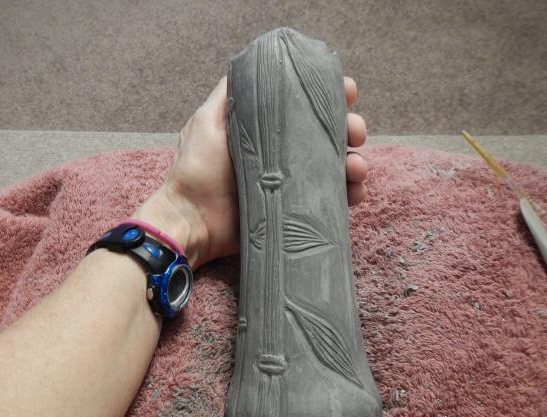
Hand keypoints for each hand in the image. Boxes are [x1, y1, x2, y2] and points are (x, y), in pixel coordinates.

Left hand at [135, 76, 367, 268]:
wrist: (192, 221)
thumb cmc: (196, 170)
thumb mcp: (207, 122)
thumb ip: (228, 95)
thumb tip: (253, 64)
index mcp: (267, 130)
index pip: (304, 107)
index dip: (330, 97)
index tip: (347, 92)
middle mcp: (282, 153)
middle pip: (327, 135)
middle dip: (350, 129)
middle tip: (355, 133)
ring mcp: (291, 183)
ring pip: (335, 167)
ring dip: (354, 162)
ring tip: (355, 168)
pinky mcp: (295, 210)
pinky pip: (330, 200)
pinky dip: (349, 194)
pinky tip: (354, 193)